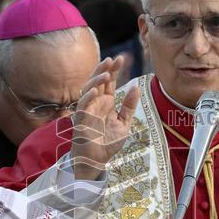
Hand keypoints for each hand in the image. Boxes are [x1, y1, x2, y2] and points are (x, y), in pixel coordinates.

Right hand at [71, 56, 139, 179]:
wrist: (97, 160)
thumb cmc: (108, 142)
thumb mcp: (124, 123)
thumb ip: (129, 106)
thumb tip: (136, 87)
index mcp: (106, 102)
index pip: (109, 82)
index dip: (113, 70)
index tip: (121, 58)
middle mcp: (96, 103)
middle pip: (98, 81)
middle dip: (104, 69)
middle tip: (113, 59)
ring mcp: (88, 110)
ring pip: (88, 90)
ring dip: (96, 81)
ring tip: (107, 73)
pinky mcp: (82, 120)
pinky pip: (83, 106)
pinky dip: (88, 98)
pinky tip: (96, 91)